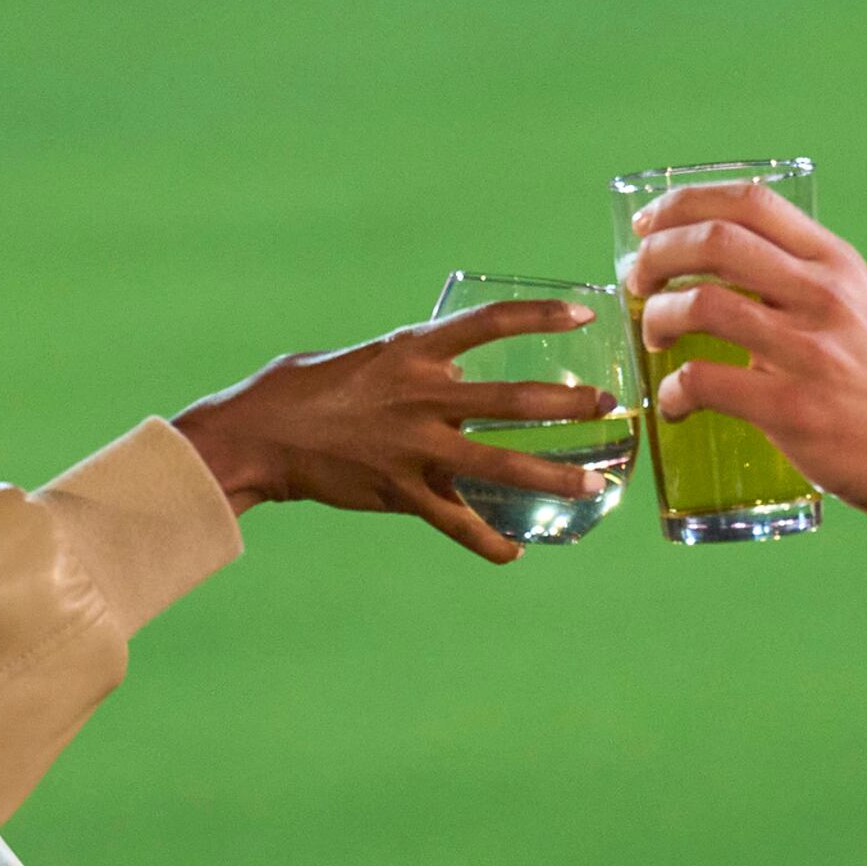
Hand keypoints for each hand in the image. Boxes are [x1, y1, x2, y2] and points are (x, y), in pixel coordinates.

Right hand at [173, 301, 619, 563]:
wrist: (256, 434)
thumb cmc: (303, 389)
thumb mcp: (367, 356)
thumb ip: (413, 361)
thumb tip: (448, 365)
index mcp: (413, 350)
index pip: (490, 321)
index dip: (541, 313)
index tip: (586, 313)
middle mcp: (422, 395)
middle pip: (514, 398)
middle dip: (570, 405)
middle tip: (609, 407)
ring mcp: (414, 446)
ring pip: (500, 464)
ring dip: (554, 476)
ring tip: (596, 485)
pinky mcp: (400, 491)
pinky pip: (458, 522)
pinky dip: (489, 541)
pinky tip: (515, 552)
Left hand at [618, 183, 866, 518]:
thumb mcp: (859, 305)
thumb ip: (802, 280)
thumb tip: (719, 268)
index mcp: (836, 262)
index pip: (750, 201)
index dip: (684, 203)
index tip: (649, 225)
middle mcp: (823, 295)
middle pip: (713, 242)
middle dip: (656, 256)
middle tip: (638, 281)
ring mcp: (809, 351)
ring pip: (700, 305)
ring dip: (656, 317)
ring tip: (653, 336)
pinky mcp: (794, 408)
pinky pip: (705, 381)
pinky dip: (673, 390)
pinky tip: (674, 402)